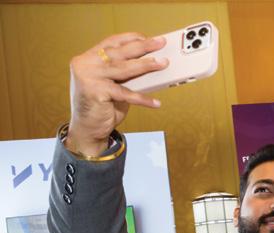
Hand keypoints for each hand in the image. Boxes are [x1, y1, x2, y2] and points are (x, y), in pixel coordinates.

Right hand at [66, 33, 168, 156]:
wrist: (88, 129)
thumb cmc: (103, 106)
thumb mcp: (114, 84)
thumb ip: (125, 73)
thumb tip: (151, 64)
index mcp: (88, 58)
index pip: (111, 42)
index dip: (131, 38)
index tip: (148, 37)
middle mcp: (85, 64)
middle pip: (119, 52)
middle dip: (143, 47)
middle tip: (161, 43)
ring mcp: (88, 77)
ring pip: (123, 68)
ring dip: (146, 65)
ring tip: (163, 64)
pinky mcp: (95, 92)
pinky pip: (125, 93)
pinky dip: (142, 99)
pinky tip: (156, 103)